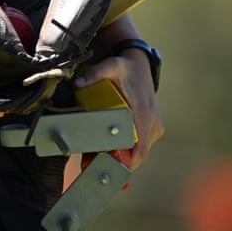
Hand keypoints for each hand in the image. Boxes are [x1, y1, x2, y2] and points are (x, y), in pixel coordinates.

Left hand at [73, 49, 164, 167]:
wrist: (141, 64)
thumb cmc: (126, 68)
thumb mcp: (110, 66)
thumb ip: (94, 74)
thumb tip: (77, 84)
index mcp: (143, 113)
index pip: (141, 149)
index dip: (128, 162)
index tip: (110, 166)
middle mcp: (152, 122)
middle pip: (139, 154)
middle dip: (121, 162)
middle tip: (98, 162)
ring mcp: (154, 125)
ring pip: (141, 150)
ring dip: (125, 156)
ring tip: (102, 156)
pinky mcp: (153, 126)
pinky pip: (142, 143)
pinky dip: (130, 148)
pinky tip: (113, 148)